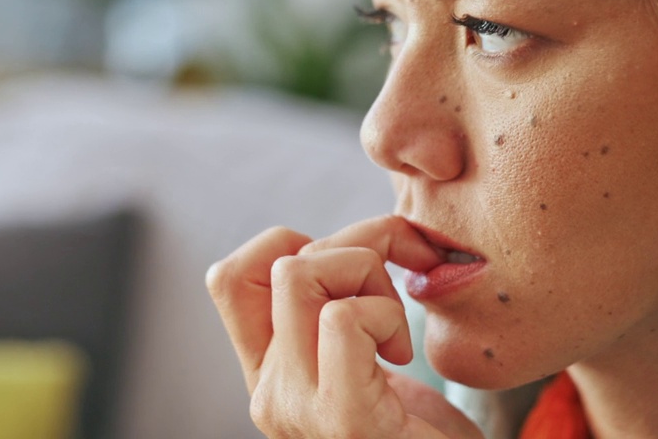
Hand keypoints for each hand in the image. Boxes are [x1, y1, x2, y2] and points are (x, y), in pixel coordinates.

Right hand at [206, 215, 484, 438]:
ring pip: (302, 273)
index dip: (292, 244)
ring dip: (370, 277)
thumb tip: (360, 238)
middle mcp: (269, 392)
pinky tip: (402, 357)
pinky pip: (341, 320)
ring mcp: (297, 410)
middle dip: (355, 247)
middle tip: (399, 292)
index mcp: (270, 374)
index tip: (353, 272)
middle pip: (279, 260)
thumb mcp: (367, 366)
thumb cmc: (426, 436)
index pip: (231, 275)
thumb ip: (338, 314)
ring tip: (395, 331)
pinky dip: (383, 315)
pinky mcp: (343, 421)